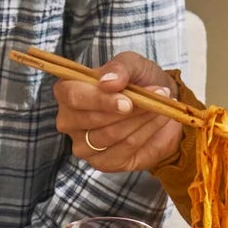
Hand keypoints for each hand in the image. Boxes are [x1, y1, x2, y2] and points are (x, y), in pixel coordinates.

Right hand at [53, 53, 183, 172]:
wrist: (159, 105)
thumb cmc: (138, 81)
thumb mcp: (132, 64)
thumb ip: (119, 67)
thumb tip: (108, 82)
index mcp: (67, 91)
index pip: (73, 96)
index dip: (100, 99)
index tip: (127, 101)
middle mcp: (69, 121)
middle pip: (93, 119)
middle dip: (129, 109)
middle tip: (156, 96)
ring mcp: (83, 146)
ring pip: (111, 135)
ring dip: (141, 119)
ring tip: (159, 105)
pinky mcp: (102, 163)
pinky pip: (125, 149)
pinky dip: (146, 133)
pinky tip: (157, 121)